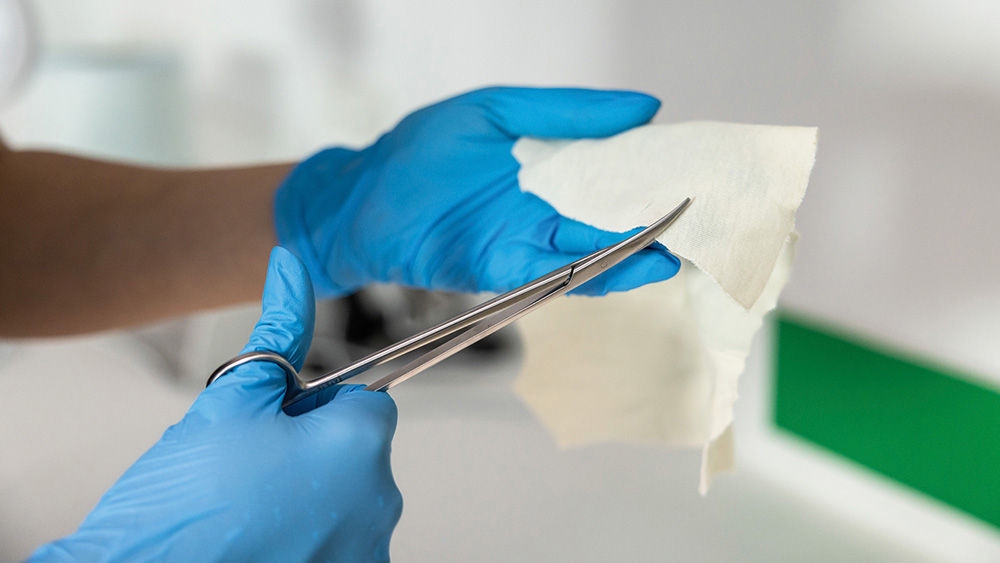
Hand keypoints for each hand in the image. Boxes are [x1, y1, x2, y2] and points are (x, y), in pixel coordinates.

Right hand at [32, 248, 401, 561]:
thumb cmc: (180, 511)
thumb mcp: (227, 402)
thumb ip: (276, 331)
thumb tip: (292, 271)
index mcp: (358, 444)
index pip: (365, 399)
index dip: (315, 404)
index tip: (279, 419)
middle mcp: (378, 503)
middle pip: (354, 452)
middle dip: (310, 449)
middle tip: (249, 463)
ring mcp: (364, 552)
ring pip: (344, 500)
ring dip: (307, 494)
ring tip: (245, 505)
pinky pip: (335, 543)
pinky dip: (305, 536)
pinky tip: (256, 537)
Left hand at [275, 86, 680, 297]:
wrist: (361, 199)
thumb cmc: (422, 151)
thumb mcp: (498, 110)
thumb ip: (566, 112)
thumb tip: (644, 107)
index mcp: (553, 166)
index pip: (619, 170)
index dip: (659, 171)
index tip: (700, 169)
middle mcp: (549, 209)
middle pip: (614, 217)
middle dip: (659, 222)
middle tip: (709, 221)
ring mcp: (529, 242)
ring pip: (594, 253)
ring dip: (634, 255)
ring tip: (679, 250)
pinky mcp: (505, 270)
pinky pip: (557, 275)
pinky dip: (594, 274)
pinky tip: (629, 265)